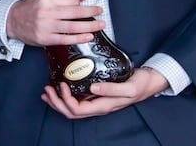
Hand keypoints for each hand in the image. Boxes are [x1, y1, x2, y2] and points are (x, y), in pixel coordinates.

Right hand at [7, 0, 104, 46]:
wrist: (12, 21)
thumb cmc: (29, 7)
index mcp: (46, 0)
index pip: (70, 0)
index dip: (80, 2)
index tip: (86, 3)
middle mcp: (47, 13)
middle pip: (74, 13)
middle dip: (90, 12)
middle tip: (100, 11)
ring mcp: (46, 27)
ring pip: (73, 27)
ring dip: (89, 26)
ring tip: (100, 24)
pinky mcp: (46, 39)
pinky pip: (66, 39)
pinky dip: (79, 38)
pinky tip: (88, 36)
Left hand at [41, 67, 167, 118]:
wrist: (148, 82)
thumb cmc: (139, 84)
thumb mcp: (128, 87)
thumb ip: (112, 89)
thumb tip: (93, 88)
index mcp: (103, 106)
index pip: (78, 110)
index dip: (66, 100)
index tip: (62, 85)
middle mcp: (98, 106)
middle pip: (71, 113)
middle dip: (56, 103)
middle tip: (47, 89)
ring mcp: (96, 102)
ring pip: (72, 109)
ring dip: (57, 102)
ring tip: (48, 91)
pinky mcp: (96, 95)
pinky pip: (77, 101)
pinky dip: (64, 97)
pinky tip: (59, 88)